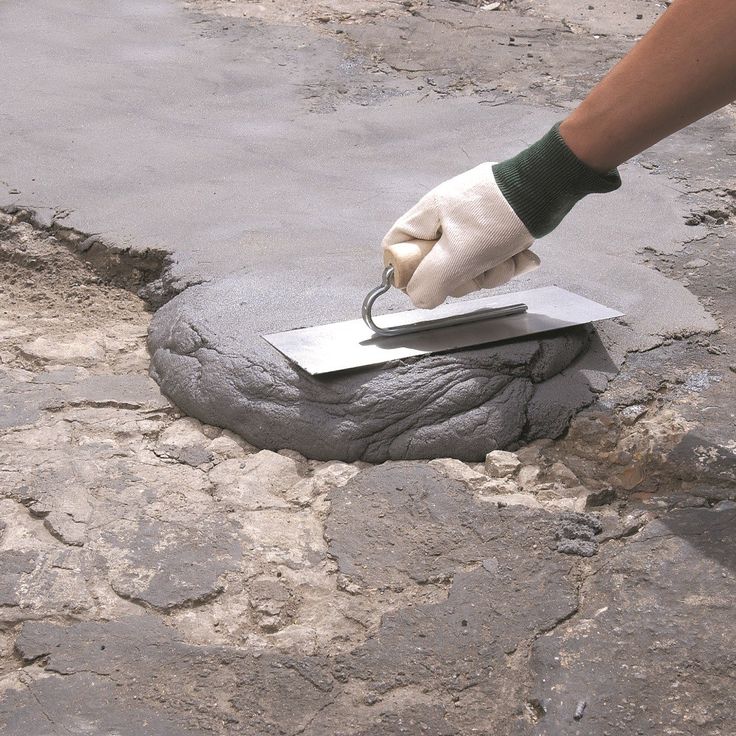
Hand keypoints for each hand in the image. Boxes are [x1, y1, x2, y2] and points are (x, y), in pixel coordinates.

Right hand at [382, 163, 538, 308]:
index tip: (425, 284)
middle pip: (435, 265)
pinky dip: (506, 262)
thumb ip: (431, 282)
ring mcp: (470, 223)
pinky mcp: (493, 227)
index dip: (404, 271)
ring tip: (505, 258)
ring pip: (466, 265)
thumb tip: (418, 298)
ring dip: (490, 272)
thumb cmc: (501, 214)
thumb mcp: (458, 256)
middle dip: (461, 277)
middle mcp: (445, 219)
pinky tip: (518, 254)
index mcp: (427, 217)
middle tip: (475, 270)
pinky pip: (489, 257)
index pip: (395, 247)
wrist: (546, 188)